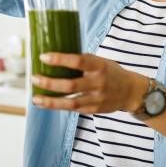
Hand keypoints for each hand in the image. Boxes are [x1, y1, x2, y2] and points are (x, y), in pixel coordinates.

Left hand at [31, 53, 148, 113]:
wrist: (131, 92)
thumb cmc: (112, 73)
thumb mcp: (101, 62)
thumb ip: (84, 62)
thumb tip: (58, 57)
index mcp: (100, 66)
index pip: (78, 61)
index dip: (60, 59)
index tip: (44, 57)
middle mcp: (98, 82)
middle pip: (70, 85)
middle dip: (49, 82)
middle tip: (34, 78)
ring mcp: (96, 98)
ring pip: (70, 102)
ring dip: (50, 101)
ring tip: (35, 98)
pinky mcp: (94, 109)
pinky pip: (73, 108)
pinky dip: (58, 106)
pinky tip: (47, 103)